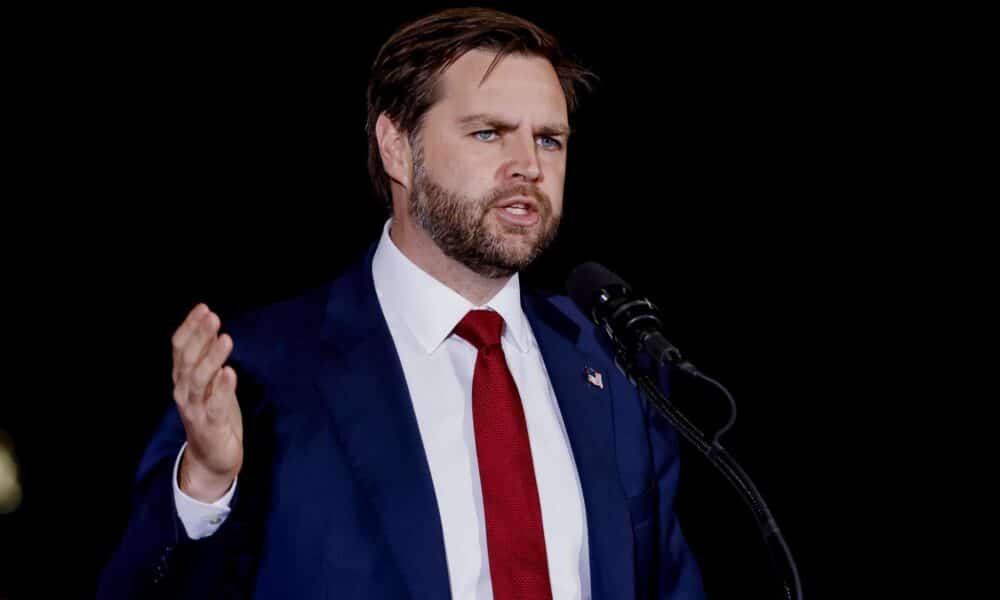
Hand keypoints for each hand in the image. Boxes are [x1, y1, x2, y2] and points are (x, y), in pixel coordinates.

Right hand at [171, 304, 242, 501]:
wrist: (213, 459)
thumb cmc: (213, 414)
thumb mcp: (211, 382)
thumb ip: (208, 358)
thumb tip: (212, 328)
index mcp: (182, 379)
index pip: (179, 348)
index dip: (190, 327)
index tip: (203, 309)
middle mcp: (184, 392)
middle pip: (188, 360)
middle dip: (200, 337)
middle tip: (213, 317)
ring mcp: (195, 410)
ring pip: (198, 380)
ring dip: (211, 358)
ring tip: (225, 339)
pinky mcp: (210, 426)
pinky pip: (214, 405)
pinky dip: (221, 388)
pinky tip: (230, 372)